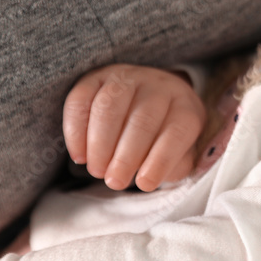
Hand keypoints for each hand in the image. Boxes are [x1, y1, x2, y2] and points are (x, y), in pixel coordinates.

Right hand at [63, 64, 206, 191]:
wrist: (149, 98)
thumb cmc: (163, 134)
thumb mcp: (179, 150)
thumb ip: (172, 165)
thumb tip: (149, 178)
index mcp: (184, 105)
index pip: (177, 130)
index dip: (161, 160)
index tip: (144, 184)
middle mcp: (158, 86)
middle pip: (143, 118)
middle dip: (126, 156)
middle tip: (114, 181)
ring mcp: (127, 77)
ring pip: (110, 105)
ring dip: (100, 143)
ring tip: (97, 171)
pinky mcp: (95, 76)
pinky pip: (81, 99)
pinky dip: (76, 130)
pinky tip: (79, 155)